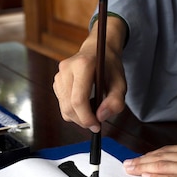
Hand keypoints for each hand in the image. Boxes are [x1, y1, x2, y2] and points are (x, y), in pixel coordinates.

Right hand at [53, 17, 127, 132]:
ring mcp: (59, 75)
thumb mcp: (120, 83)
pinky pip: (62, 105)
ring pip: (64, 109)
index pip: (78, 100)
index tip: (97, 126)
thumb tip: (101, 117)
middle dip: (83, 120)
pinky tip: (85, 103)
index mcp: (82, 65)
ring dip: (78, 117)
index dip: (87, 118)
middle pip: (69, 107)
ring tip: (93, 109)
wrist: (98, 51)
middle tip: (96, 123)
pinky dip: (73, 111)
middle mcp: (66, 69)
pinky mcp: (56, 82)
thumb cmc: (110, 67)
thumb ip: (115, 101)